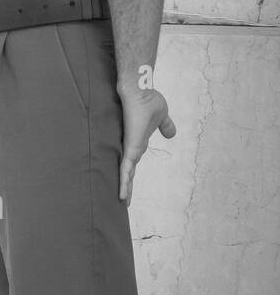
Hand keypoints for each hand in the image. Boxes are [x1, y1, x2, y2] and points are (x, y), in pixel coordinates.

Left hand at [117, 84, 175, 205]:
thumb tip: (172, 134)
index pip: (133, 162)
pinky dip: (124, 183)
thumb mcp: (162, 116)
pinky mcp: (129, 149)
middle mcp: (131, 147)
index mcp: (137, 142)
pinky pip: (126, 169)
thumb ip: (165, 126)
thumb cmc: (147, 100)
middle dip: (127, 186)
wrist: (140, 91)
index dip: (131, 174)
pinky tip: (121, 196)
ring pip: (126, 174)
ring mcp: (129, 149)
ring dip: (125, 189)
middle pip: (128, 172)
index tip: (129, 185)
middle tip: (124, 201)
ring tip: (123, 203)